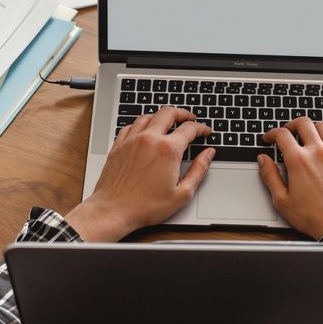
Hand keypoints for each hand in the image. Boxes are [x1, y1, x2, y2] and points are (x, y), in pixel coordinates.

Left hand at [65, 107, 214, 241]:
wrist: (114, 210)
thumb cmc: (146, 206)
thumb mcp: (182, 193)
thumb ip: (199, 170)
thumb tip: (208, 154)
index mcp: (168, 150)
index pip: (190, 128)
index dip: (201, 128)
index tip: (205, 131)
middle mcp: (149, 139)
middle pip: (169, 113)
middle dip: (183, 113)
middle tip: (190, 118)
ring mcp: (132, 140)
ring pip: (149, 116)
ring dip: (162, 116)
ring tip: (169, 122)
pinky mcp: (119, 145)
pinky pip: (131, 125)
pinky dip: (142, 123)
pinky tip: (145, 130)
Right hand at [257, 117, 322, 239]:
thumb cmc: (313, 217)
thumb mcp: (282, 200)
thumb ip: (270, 176)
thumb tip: (263, 160)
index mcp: (299, 161)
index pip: (282, 135)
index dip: (272, 133)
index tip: (269, 138)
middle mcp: (319, 153)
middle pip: (305, 123)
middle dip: (292, 124)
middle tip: (288, 132)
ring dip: (315, 129)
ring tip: (309, 137)